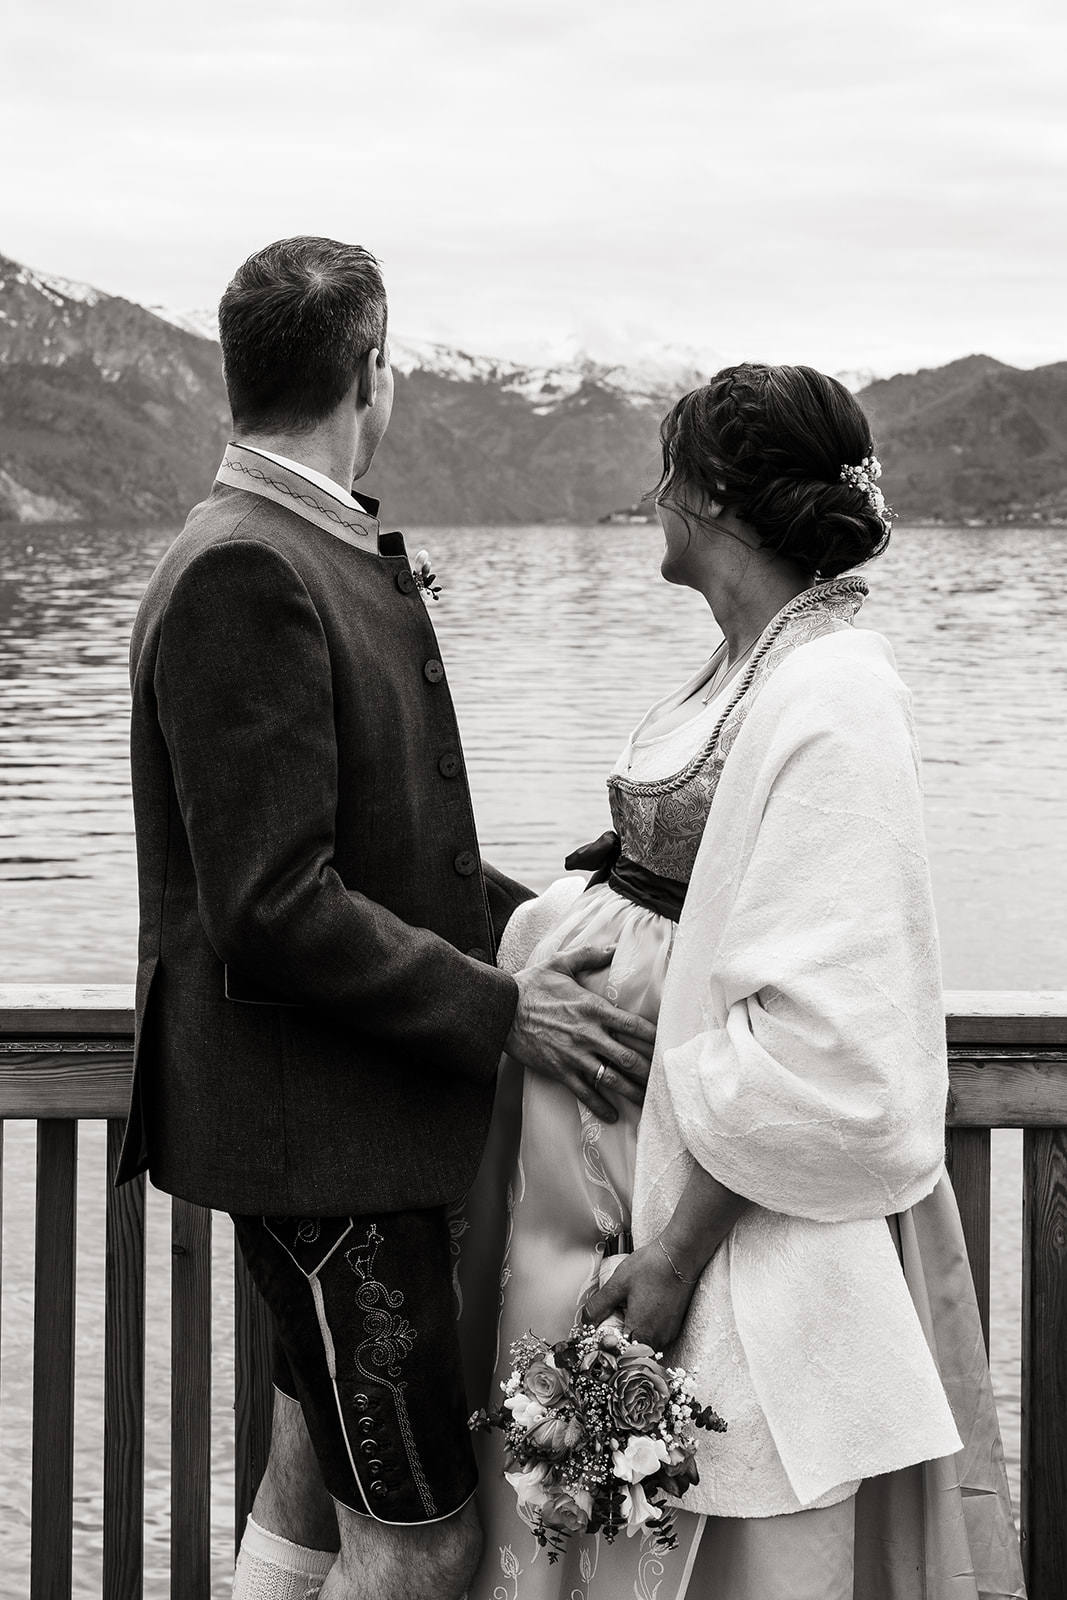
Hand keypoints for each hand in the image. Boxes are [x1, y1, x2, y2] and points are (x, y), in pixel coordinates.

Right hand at [505, 944, 655, 1121]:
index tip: (667, 1044)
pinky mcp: (559, 1070)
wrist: (500, 1010)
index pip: (634, 1025)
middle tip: (663, 1079)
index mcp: (593, 1008)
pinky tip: (613, 1115)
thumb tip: (614, 947)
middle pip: (629, 1058)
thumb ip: (590, 954)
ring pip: (611, 1079)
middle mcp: (588, 1034)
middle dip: (649, 1070)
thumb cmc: (531, 985)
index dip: (654, 1037)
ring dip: (632, 1092)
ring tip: (647, 1100)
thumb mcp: (561, 963)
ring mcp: (574, 1055)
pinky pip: (584, 1093)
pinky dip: (600, 1106)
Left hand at [582, 1243, 695, 1350]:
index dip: (607, 1350)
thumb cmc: (650, 1267)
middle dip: (618, 1345)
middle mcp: (657, 1339)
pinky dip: (643, 1331)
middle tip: (607, 1328)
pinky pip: (655, 1337)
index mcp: (641, 1332)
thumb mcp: (618, 1284)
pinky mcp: (674, 1325)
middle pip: (632, 1354)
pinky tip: (637, 1312)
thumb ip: (599, 1306)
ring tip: (622, 1317)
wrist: (680, 1255)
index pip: (619, 1357)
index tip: (598, 1340)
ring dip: (631, 1338)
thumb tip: (585, 1323)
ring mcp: (668, 1333)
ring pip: (644, 1346)